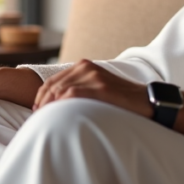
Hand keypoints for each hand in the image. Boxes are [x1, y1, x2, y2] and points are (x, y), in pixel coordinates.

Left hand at [33, 59, 152, 117]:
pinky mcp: (101, 87)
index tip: (37, 109)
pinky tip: (57, 114)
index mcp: (84, 65)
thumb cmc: (121, 99)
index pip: (53, 79)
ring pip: (60, 89)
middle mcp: (87, 67)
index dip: (41, 95)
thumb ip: (80, 88)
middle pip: (54, 84)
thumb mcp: (97, 87)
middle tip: (38, 116)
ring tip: (45, 118)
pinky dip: (61, 103)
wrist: (146, 101)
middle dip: (42, 101)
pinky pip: (73, 93)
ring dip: (49, 104)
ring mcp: (94, 76)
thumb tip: (58, 102)